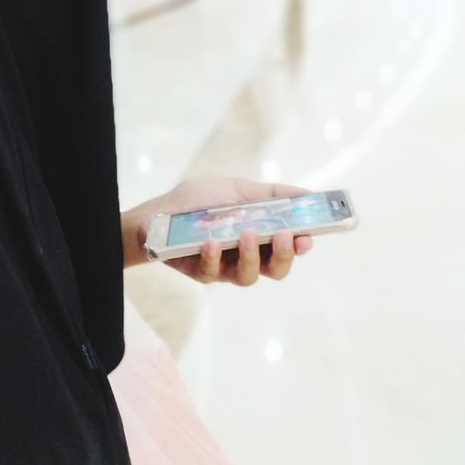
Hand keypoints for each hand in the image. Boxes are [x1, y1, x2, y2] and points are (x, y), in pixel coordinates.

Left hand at [122, 175, 314, 285]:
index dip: (300, 246)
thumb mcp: (235, 188)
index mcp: (259, 235)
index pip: (288, 247)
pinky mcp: (202, 273)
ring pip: (248, 276)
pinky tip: (211, 241)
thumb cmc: (198, 200)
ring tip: (247, 233)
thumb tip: (305, 193)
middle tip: (285, 237)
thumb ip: (269, 194)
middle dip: (284, 256)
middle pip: (275, 270)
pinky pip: (214, 273)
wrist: (157, 214)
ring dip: (252, 256)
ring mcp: (225, 267)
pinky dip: (215, 257)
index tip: (308, 237)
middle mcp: (246, 255)